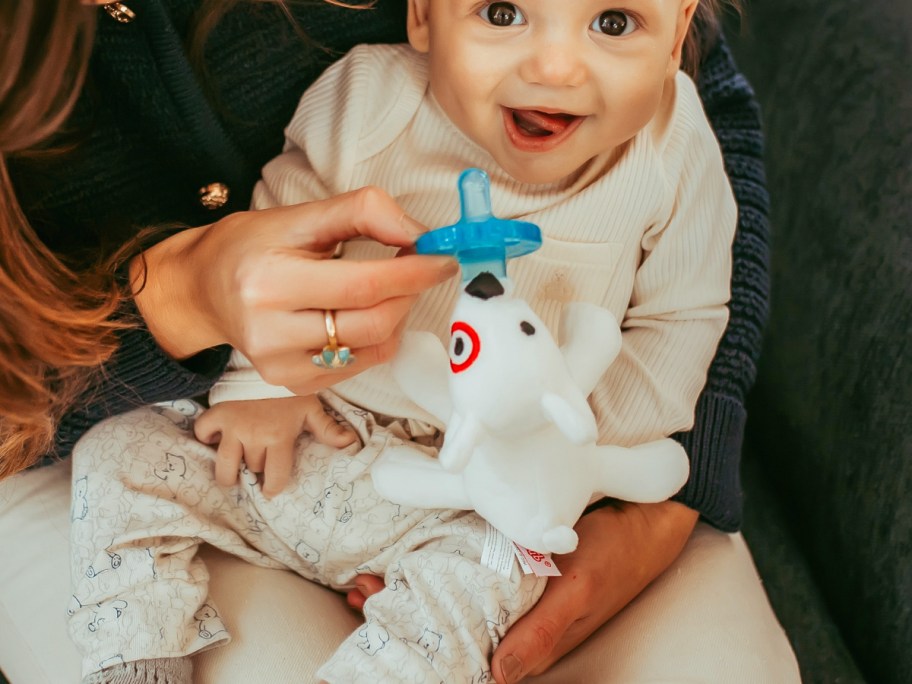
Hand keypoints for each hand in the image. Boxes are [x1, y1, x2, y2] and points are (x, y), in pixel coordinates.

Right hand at [131, 187, 456, 394]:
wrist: (201, 292)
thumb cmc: (250, 247)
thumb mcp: (298, 216)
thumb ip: (362, 212)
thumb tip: (419, 232)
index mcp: (269, 282)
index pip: (362, 285)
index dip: (413, 273)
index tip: (443, 258)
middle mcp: (270, 332)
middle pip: (373, 323)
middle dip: (408, 294)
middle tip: (415, 269)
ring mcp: (280, 366)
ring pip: (372, 349)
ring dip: (396, 316)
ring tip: (385, 290)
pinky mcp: (291, 384)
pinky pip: (358, 366)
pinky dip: (376, 339)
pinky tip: (361, 316)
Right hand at [193, 395, 356, 496]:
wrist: (267, 363)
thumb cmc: (290, 391)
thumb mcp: (311, 408)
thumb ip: (328, 429)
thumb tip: (350, 444)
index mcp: (279, 436)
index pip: (275, 476)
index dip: (274, 487)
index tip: (272, 489)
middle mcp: (254, 435)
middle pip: (252, 469)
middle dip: (257, 469)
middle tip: (260, 463)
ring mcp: (233, 427)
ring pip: (224, 465)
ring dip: (229, 472)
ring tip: (233, 471)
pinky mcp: (217, 414)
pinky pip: (204, 433)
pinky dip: (207, 437)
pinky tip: (217, 438)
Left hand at [345, 501, 697, 682]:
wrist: (648, 515)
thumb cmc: (616, 556)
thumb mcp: (582, 592)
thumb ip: (542, 634)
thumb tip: (495, 677)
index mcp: (528, 641)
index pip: (464, 660)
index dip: (420, 650)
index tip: (375, 624)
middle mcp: (514, 621)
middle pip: (449, 630)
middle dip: (402, 617)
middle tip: (359, 593)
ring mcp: (512, 593)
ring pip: (452, 602)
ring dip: (411, 593)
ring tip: (369, 578)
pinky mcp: (514, 565)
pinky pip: (465, 573)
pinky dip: (433, 567)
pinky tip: (408, 555)